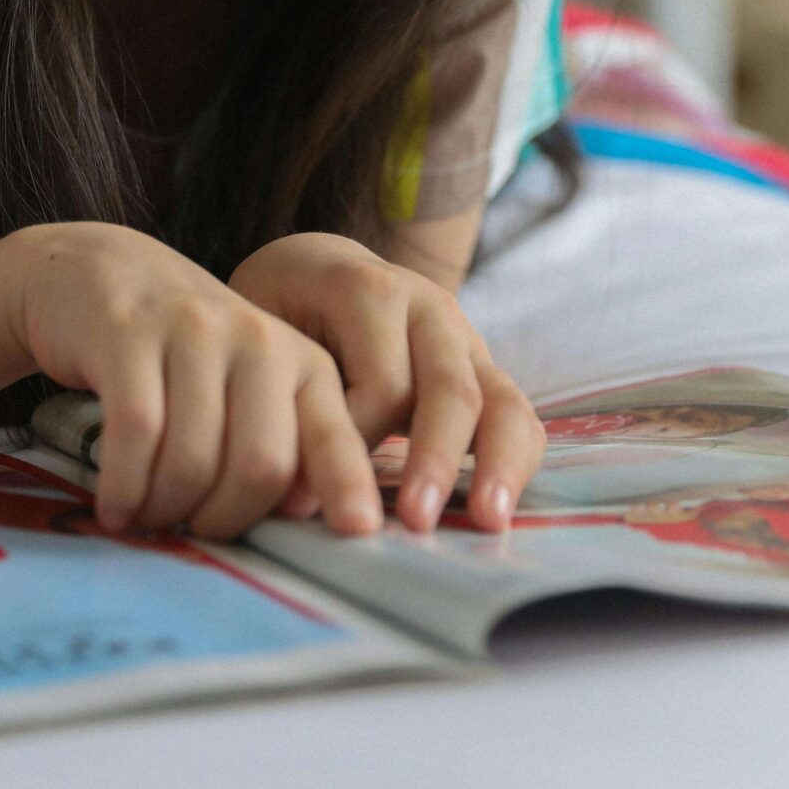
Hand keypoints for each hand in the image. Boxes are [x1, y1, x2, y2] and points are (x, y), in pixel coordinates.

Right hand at [1, 222, 380, 541]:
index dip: (347, 484)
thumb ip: (284, 440)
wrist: (100, 268)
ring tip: (146, 515)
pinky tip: (115, 506)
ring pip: (194, 459)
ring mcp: (192, 329)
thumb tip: (303, 512)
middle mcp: (256, 338)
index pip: (332, 436)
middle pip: (261, 464)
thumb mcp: (247, 385)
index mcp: (299, 360)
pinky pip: (136, 432)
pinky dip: (125, 486)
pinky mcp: (128, 331)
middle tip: (190, 527)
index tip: (359, 531)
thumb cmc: (181, 350)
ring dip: (166, 508)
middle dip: (224, 519)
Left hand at [228, 232, 544, 534]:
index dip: (357, 440)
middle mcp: (427, 306)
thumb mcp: (270, 334)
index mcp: (367, 289)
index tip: (325, 487)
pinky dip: (517, 462)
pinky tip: (498, 507)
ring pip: (500, 400)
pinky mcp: (483, 368)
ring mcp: (464, 336)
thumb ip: (290, 400)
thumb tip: (305, 497)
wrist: (315, 266)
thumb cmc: (284, 310)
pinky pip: (519, 415)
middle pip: (450, 387)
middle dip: (436, 459)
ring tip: (486, 519)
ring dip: (496, 464)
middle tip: (416, 521)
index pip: (382, 382)